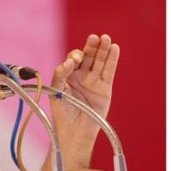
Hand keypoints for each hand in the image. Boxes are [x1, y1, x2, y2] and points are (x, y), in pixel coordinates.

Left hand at [49, 34, 119, 162]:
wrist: (74, 132)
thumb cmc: (62, 114)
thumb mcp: (56, 91)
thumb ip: (60, 74)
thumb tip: (70, 62)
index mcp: (68, 76)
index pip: (73, 60)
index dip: (74, 57)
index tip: (74, 61)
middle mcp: (81, 76)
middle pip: (88, 57)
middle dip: (91, 47)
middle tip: (94, 38)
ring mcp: (93, 81)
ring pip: (99, 62)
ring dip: (103, 49)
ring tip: (106, 38)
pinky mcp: (105, 88)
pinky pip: (109, 71)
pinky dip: (112, 60)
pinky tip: (114, 48)